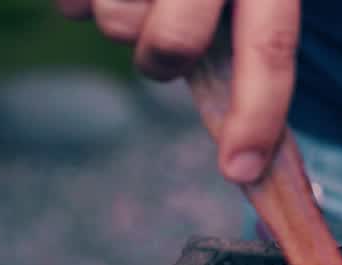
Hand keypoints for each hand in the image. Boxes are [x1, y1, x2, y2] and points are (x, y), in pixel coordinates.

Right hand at [56, 0, 299, 184]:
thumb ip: (252, 34)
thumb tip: (251, 142)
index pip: (271, 47)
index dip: (258, 115)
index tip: (240, 170)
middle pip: (174, 44)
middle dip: (162, 60)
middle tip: (164, 38)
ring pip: (116, 23)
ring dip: (120, 18)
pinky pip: (70, 0)